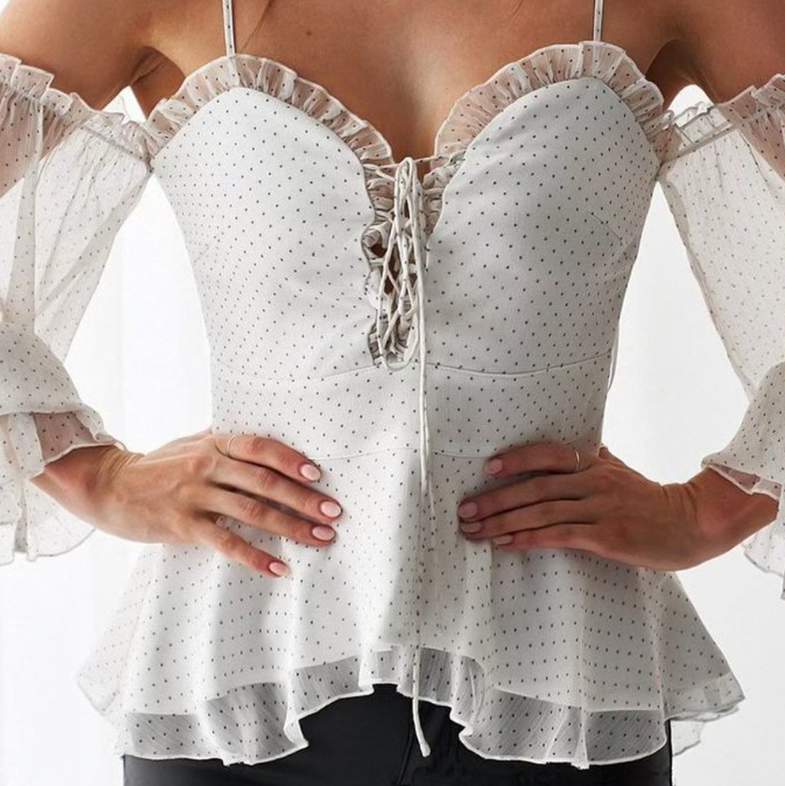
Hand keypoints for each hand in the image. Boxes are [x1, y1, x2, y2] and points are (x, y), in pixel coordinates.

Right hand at [79, 428, 342, 577]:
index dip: (290, 459)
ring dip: (291, 526)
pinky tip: (279, 567)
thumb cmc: (160, 464)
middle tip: (334, 512)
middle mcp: (208, 466)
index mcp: (215, 443)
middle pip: (264, 481)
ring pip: (252, 512)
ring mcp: (195, 496)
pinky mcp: (184, 525)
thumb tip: (268, 436)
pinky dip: (255, 556)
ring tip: (320, 538)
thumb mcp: (193, 442)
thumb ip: (227, 441)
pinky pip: (226, 542)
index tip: (318, 475)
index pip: (260, 447)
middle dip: (303, 498)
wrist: (111, 486)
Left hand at [456, 441, 723, 570]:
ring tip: (475, 531)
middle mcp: (593, 481)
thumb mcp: (620, 470)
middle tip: (464, 511)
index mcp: (593, 463)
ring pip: (541, 511)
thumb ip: (593, 458)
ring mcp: (600, 508)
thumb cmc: (649, 499)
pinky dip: (529, 539)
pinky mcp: (607, 536)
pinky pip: (559, 535)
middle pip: (534, 486)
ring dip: (503, 522)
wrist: (692, 524)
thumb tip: (569, 446)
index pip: (548, 453)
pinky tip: (507, 544)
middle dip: (494, 499)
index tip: (486, 468)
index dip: (516, 459)